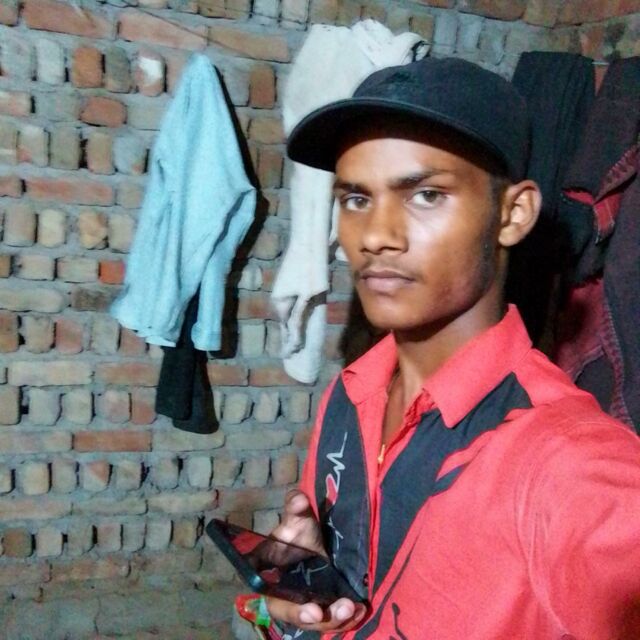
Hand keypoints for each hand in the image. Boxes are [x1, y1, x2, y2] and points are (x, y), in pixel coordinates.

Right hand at [265, 490, 367, 631]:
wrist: (313, 545)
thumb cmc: (298, 534)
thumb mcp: (297, 520)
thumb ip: (295, 509)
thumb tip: (299, 497)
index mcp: (269, 579)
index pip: (275, 599)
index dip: (293, 609)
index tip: (312, 610)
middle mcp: (282, 599)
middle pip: (297, 616)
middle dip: (316, 617)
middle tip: (336, 609)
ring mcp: (302, 607)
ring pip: (316, 621)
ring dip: (335, 619)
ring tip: (352, 608)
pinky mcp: (320, 610)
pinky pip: (330, 621)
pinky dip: (345, 619)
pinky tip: (359, 609)